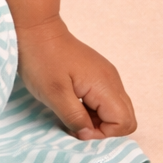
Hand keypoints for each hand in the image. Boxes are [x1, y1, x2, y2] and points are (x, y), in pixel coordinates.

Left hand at [16, 16, 136, 139]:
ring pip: (115, 109)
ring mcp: (105, 75)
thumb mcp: (54, 94)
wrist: (36, 28)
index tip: (78, 128)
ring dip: (97, 119)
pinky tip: (73, 103)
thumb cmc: (42, 59)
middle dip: (103, 129)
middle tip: (77, 125)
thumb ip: (74, 117)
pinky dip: (93, 108)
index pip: (124, 123)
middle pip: (126, 117)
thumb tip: (88, 134)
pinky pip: (105, 99)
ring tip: (72, 114)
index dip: (103, 133)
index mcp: (105, 85)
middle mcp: (112, 80)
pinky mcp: (96, 73)